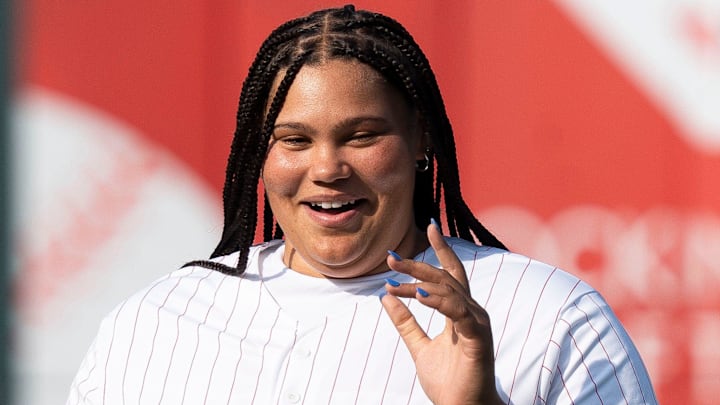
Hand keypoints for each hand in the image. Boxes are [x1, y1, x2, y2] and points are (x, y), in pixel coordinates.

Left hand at [381, 223, 504, 404]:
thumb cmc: (449, 381)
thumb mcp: (419, 347)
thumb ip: (405, 323)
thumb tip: (386, 296)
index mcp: (459, 311)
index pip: (450, 273)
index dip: (441, 249)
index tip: (428, 226)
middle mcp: (471, 312)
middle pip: (446, 278)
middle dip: (418, 265)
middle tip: (392, 258)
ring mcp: (477, 324)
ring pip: (450, 291)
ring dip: (421, 283)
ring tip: (396, 280)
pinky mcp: (478, 339)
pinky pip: (459, 313)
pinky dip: (440, 302)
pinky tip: (420, 296)